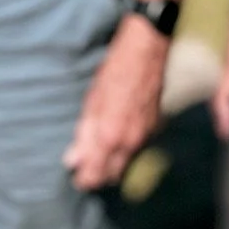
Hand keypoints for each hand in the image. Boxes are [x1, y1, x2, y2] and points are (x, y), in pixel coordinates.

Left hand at [64, 14, 167, 189]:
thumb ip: (84, 134)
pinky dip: (126, 148)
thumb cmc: (115, 71)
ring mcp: (146, 136)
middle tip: (85, 159)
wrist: (147, 50)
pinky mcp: (156, 127)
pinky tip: (118, 132)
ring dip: (112, 162)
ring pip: (126, 163)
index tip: (74, 171)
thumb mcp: (92, 101)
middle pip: (112, 176)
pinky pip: (138, 148)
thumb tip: (72, 160)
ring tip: (99, 146)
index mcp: (111, 137)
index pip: (95, 177)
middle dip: (98, 173)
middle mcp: (131, 143)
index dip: (83, 178)